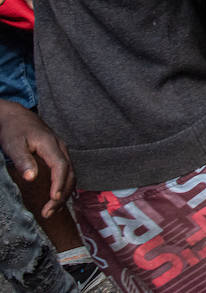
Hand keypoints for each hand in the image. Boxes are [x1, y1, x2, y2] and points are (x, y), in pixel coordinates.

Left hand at [0, 100, 71, 217]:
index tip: (53, 200)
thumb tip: (31, 178)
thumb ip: (23, 160)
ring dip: (63, 193)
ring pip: (70, 173)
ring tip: (51, 210)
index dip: (59, 184)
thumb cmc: (13, 130)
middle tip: (48, 213)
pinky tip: (54, 197)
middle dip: (62, 194)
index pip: (61, 167)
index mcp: (51, 145)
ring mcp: (61, 150)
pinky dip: (63, 186)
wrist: (16, 116)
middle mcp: (60, 148)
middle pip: (69, 173)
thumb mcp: (14, 144)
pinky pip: (66, 171)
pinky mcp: (57, 154)